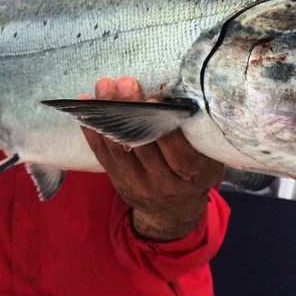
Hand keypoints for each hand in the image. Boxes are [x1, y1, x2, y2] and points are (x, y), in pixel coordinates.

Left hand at [81, 77, 223, 240]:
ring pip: (119, 148)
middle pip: (143, 146)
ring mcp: (138, 185)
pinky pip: (102, 155)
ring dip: (109, 114)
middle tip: (125, 82)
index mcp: (193, 176)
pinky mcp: (119, 182)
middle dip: (132, 111)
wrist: (175, 212)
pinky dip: (92, 129)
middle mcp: (165, 184)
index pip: (178, 154)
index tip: (155, 100)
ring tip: (105, 86)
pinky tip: (86, 107)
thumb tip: (184, 96)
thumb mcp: (210, 159)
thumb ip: (200, 135)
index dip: (165, 128)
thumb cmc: (196, 174)